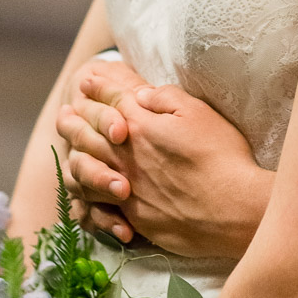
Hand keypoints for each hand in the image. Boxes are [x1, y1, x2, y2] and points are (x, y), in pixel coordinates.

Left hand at [63, 76, 273, 257]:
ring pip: (88, 170)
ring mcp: (129, 189)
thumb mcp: (198, 113)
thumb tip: (140, 94)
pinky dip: (90, 194)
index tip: (87, 80)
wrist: (234, 209)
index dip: (99, 88)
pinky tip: (87, 192)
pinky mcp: (136, 217)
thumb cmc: (222, 156)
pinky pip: (100, 204)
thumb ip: (165, 98)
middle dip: (75, 120)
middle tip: (63, 113)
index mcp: (142, 126)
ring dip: (76, 156)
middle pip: (91, 134)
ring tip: (68, 150)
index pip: (113, 102)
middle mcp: (127, 157)